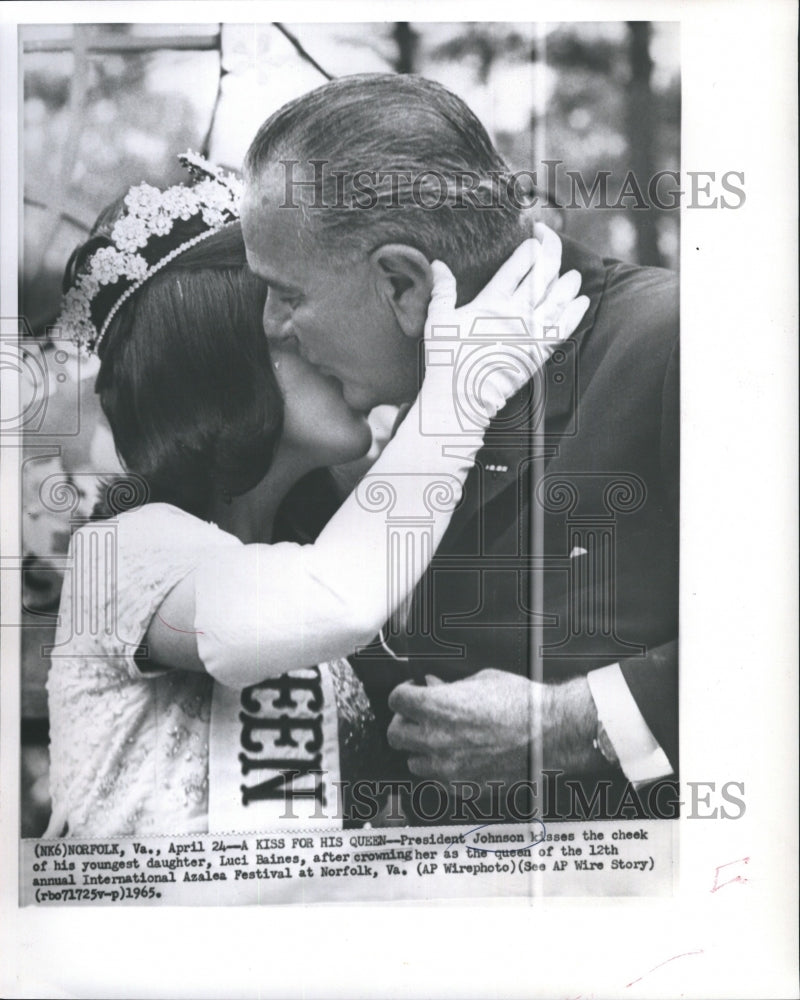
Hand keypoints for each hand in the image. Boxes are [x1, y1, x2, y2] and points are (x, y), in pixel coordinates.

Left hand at [387, 669, 599, 782]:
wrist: (552, 732)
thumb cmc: (522, 703)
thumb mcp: (481, 680)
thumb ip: (449, 686)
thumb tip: (432, 686)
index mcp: (438, 707)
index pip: (396, 700)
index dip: (404, 693)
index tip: (413, 692)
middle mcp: (437, 739)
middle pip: (395, 734)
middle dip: (405, 722)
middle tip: (420, 716)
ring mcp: (448, 767)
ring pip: (413, 761)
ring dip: (421, 749)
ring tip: (442, 738)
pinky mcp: (463, 787)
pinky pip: (437, 780)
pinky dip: (441, 769)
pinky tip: (459, 755)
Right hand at [420, 223, 589, 433]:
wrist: (462, 397)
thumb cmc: (447, 360)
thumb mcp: (438, 320)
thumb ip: (442, 289)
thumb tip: (438, 264)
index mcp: (492, 301)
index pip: (520, 263)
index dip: (531, 246)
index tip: (533, 236)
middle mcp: (517, 313)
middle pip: (544, 273)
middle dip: (552, 251)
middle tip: (551, 240)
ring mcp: (532, 332)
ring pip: (560, 297)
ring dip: (568, 281)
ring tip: (572, 274)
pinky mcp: (540, 352)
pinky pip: (566, 326)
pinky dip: (576, 311)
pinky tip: (582, 301)